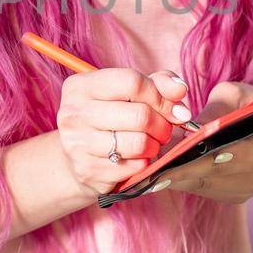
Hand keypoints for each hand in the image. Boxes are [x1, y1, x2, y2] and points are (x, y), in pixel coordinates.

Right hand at [55, 66, 190, 199]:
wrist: (77, 159)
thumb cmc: (110, 119)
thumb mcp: (129, 93)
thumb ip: (157, 83)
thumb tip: (179, 90)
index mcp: (80, 86)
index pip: (132, 82)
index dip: (160, 96)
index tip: (173, 108)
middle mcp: (73, 113)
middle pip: (140, 115)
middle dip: (162, 125)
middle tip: (163, 130)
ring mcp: (77, 144)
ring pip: (139, 143)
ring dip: (154, 146)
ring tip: (150, 144)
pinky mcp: (87, 171)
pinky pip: (134, 167)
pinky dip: (143, 164)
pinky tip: (135, 159)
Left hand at [154, 80, 252, 204]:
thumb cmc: (247, 106)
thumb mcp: (233, 96)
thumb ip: (214, 110)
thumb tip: (192, 129)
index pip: (227, 155)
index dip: (196, 157)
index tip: (168, 156)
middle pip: (211, 174)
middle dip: (178, 169)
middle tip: (148, 165)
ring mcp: (249, 191)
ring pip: (203, 185)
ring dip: (175, 177)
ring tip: (149, 167)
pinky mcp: (234, 198)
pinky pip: (203, 190)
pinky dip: (182, 180)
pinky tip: (161, 173)